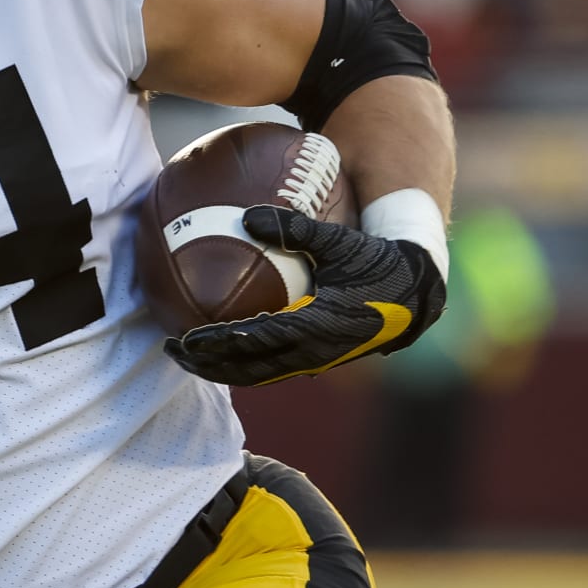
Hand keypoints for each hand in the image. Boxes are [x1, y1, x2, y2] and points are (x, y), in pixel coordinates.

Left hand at [165, 204, 444, 386]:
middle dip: (209, 364)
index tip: (188, 338)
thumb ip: (295, 228)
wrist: (416, 295)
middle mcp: (314, 351)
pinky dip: (242, 363)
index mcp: (318, 325)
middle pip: (250, 367)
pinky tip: (219, 351)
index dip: (220, 342)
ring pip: (259, 373)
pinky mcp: (316, 359)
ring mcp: (315, 360)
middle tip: (171, 350)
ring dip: (221, 369)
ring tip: (186, 357)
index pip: (258, 339)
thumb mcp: (340, 241)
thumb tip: (247, 215)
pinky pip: (271, 367)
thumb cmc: (376, 262)